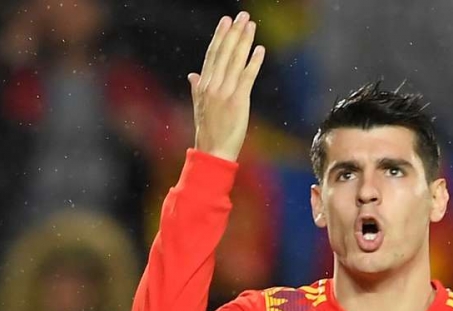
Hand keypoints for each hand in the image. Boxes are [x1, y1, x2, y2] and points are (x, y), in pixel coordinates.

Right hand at [187, 11, 264, 160]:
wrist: (213, 152)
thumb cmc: (208, 132)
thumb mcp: (199, 107)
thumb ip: (197, 89)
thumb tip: (192, 75)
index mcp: (204, 86)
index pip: (212, 55)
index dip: (219, 37)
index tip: (225, 21)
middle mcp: (213, 86)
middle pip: (224, 53)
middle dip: (233, 33)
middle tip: (241, 16)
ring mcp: (225, 92)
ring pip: (235, 61)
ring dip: (244, 41)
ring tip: (251, 26)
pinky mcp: (238, 101)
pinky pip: (247, 77)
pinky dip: (253, 62)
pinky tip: (260, 49)